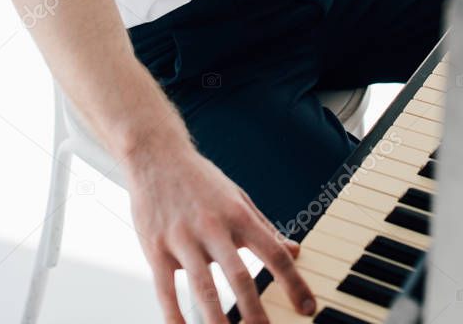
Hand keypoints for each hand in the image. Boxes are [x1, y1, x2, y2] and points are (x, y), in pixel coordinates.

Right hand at [124, 136, 316, 323]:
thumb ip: (265, 227)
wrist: (156, 156)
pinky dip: (174, 317)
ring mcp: (182, 238)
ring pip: (202, 288)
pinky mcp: (155, 248)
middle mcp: (213, 227)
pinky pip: (165, 290)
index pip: (273, 252)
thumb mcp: (238, 197)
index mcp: (238, 214)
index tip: (306, 307)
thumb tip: (295, 250)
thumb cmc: (201, 180)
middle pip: (239, 276)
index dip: (293, 282)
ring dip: (217, 321)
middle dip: (255, 312)